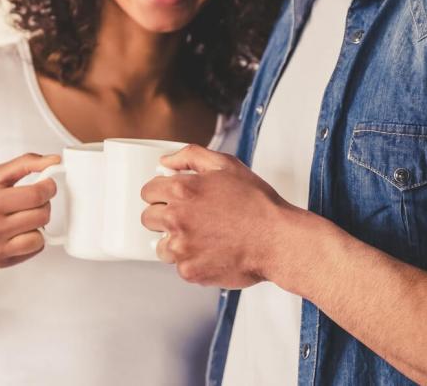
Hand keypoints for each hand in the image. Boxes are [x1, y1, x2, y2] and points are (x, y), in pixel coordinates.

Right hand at [0, 153, 60, 274]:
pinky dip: (33, 239)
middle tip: (33, 201)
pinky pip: (34, 249)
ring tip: (24, 217)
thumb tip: (55, 160)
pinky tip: (19, 232)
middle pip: (42, 215)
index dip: (49, 187)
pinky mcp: (1, 261)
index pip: (36, 195)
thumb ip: (26, 163)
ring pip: (40, 236)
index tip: (47, 185)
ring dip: (38, 225)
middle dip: (44, 205)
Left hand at [141, 145, 310, 289]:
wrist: (278, 240)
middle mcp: (176, 218)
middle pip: (148, 218)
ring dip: (176, 242)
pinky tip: (213, 252)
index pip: (148, 192)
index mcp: (181, 190)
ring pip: (161, 246)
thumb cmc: (257, 203)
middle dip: (164, 217)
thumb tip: (164, 162)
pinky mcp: (189, 271)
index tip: (173, 200)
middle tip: (190, 219)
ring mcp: (181, 247)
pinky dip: (193, 262)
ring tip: (204, 238)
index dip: (162, 194)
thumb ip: (190, 156)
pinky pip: (180, 266)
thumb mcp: (227, 165)